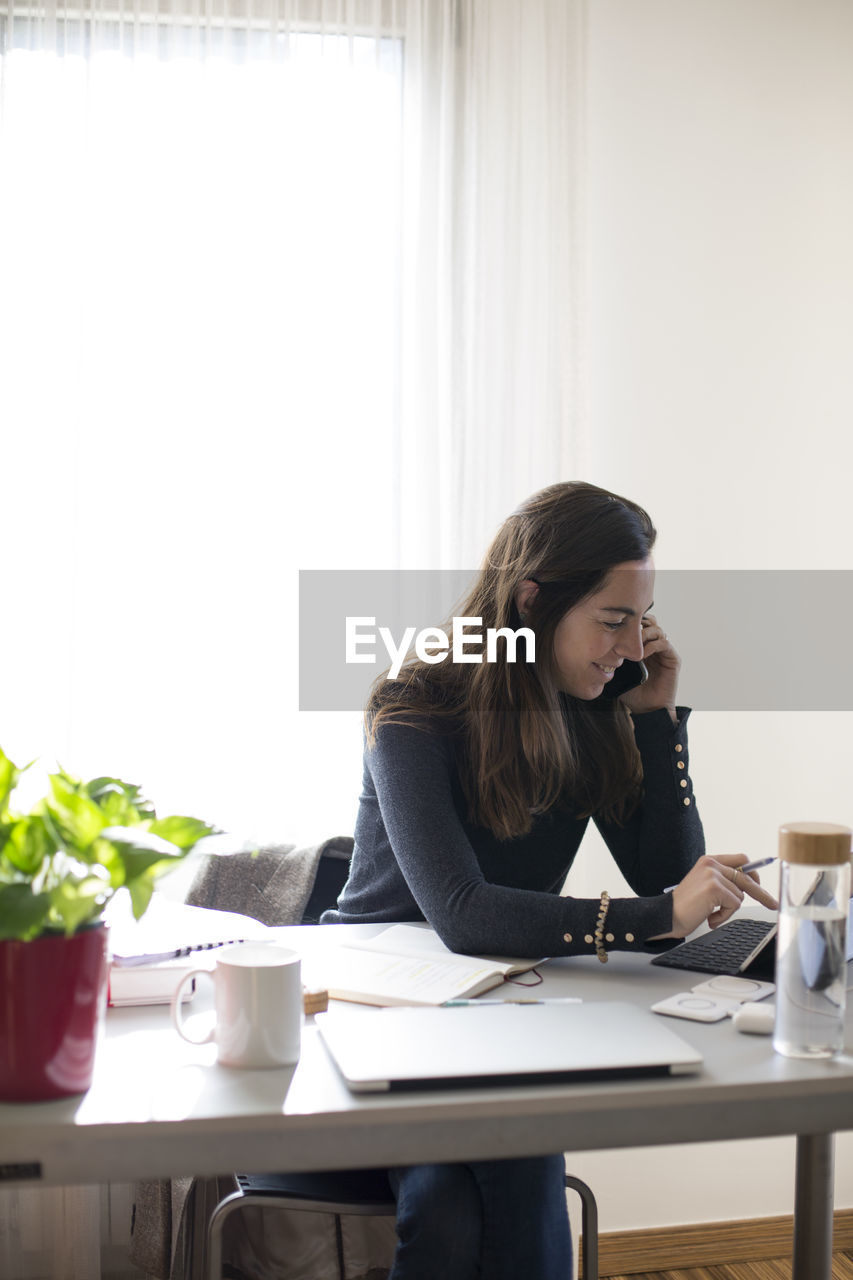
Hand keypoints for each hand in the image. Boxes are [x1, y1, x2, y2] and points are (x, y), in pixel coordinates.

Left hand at [620, 614, 679, 718]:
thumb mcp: (618, 673)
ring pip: (657, 630)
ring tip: (633, 644)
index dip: (630, 623)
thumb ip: (612, 660)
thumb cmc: (633, 694)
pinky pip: (664, 643)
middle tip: (626, 632)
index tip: (616, 628)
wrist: (648, 710)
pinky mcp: (673, 659)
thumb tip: (596, 648)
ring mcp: (664, 652)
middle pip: (650, 622)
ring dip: (644, 633)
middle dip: (638, 624)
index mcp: (643, 647)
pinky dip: (652, 645)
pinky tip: (642, 654)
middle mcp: (654, 647)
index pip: (639, 625)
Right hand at [650, 854, 778, 940]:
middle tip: (773, 904)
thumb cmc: (685, 905)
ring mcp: (713, 875)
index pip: (741, 860)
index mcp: (709, 861)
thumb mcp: (704, 885)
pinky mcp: (715, 888)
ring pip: (740, 895)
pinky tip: (710, 917)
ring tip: (712, 913)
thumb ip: (723, 880)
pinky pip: (734, 905)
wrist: (667, 915)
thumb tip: (749, 886)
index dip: (753, 872)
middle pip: (746, 877)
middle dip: (761, 893)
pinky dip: (724, 915)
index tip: (761, 883)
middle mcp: (711, 864)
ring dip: (729, 909)